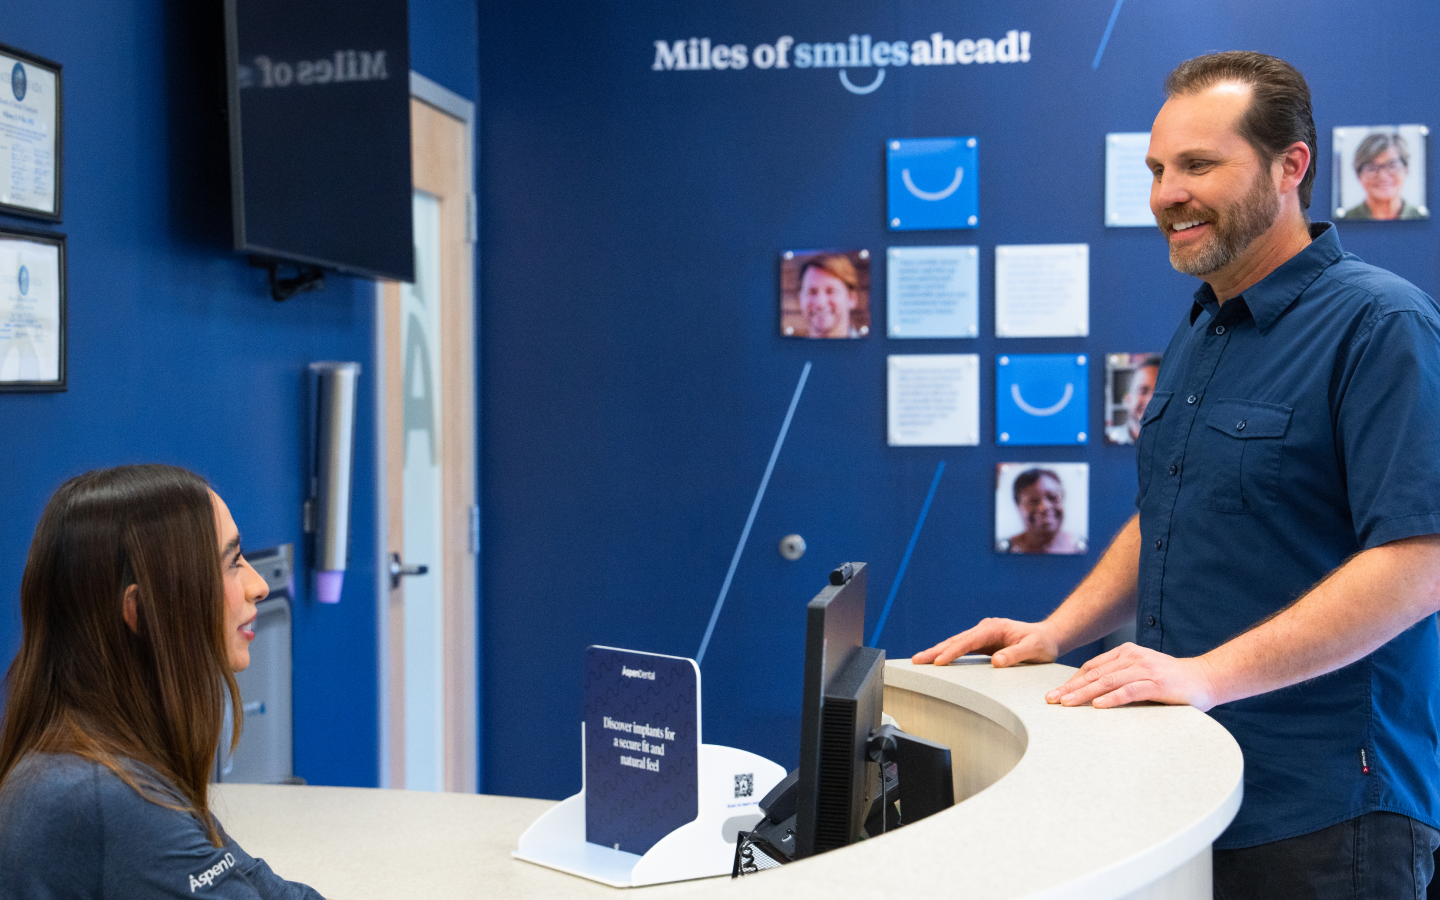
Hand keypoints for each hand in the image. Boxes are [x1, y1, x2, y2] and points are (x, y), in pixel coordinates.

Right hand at [911, 618, 1060, 667]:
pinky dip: (948, 654)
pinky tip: (937, 660)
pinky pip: (962, 648)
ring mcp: (983, 635)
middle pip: (956, 640)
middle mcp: (985, 629)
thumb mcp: (1033, 649)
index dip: (952, 652)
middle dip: (936, 650)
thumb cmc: (1043, 643)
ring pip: (956, 643)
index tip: (939, 661)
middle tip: (917, 660)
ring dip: (938, 652)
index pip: (969, 641)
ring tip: (920, 660)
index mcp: (994, 628)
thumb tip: (996, 661)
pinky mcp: (983, 643)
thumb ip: (1015, 654)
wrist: (1049, 637)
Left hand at [1045, 643, 1222, 710]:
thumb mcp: (1141, 673)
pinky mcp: (1157, 683)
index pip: (1091, 667)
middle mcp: (1133, 658)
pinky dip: (1112, 698)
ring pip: (1107, 682)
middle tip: (1051, 699)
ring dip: (1084, 693)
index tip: (1055, 693)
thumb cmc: (1170, 681)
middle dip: (1070, 688)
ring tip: (1066, 703)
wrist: (1206, 678)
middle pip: (1094, 674)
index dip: (1071, 680)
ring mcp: (1145, 669)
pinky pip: (1130, 691)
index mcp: (1126, 653)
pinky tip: (1097, 705)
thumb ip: (1120, 678)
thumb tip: (1091, 693)